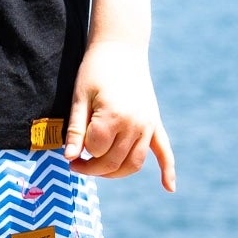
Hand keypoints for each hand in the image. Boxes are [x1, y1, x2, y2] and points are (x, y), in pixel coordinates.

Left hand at [65, 38, 175, 189]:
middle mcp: (135, 125)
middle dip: (94, 168)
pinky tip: (169, 188)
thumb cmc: (95, 70)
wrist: (121, 48)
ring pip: (135, 163)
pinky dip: (168, 170)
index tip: (69, 154)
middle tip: (77, 165)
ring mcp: (148, 125)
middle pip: (114, 161)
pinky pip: (164, 151)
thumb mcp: (79, 96)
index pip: (95, 150)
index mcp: (114, 117)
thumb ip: (75, 129)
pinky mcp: (155, 123)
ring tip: (98, 170)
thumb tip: (69, 158)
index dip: (80, 154)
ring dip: (117, 173)